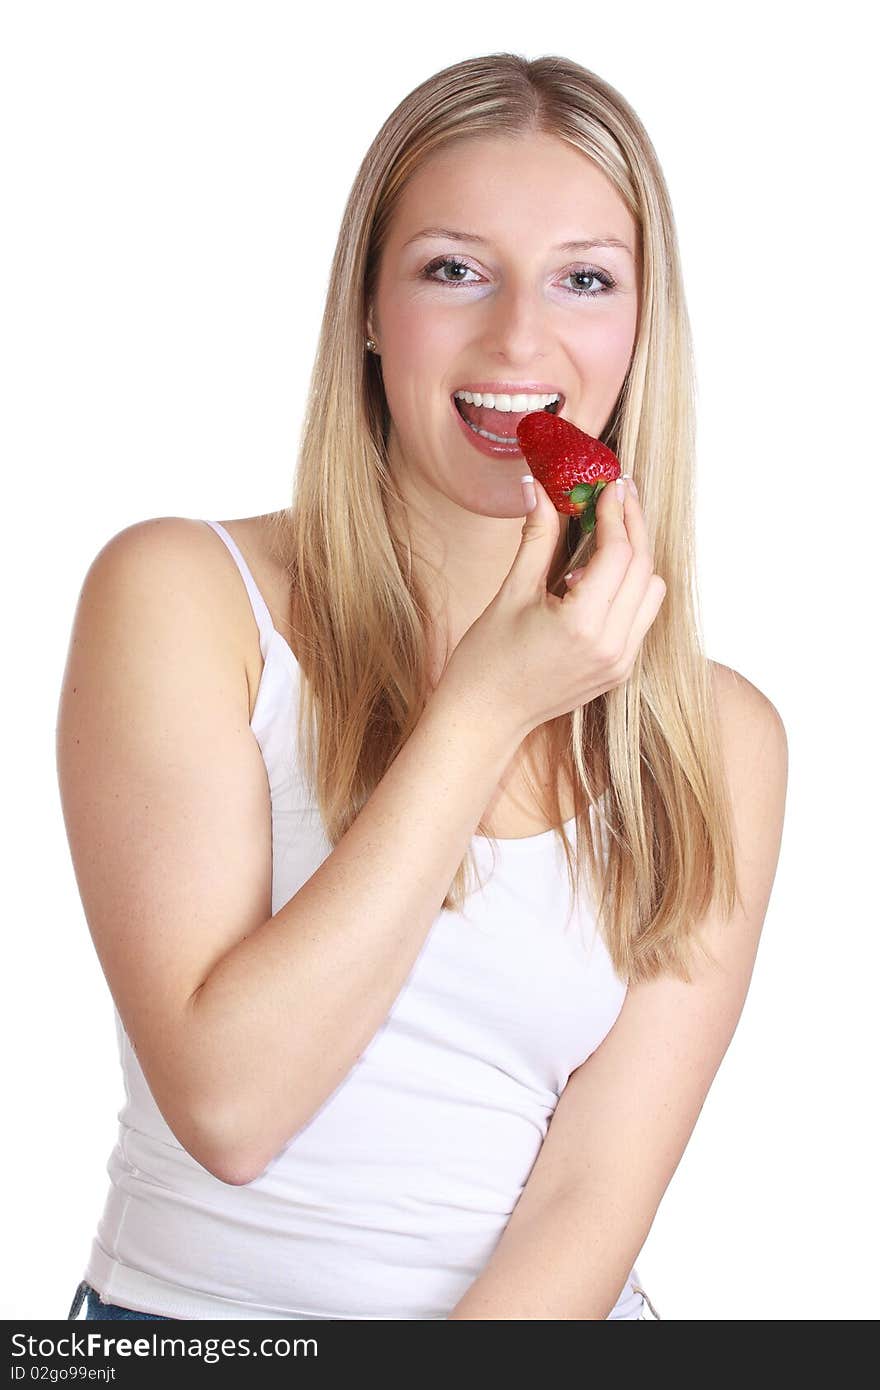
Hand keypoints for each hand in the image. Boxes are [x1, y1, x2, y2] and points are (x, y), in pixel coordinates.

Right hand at [440, 475, 665, 738]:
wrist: (484, 718)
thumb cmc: (486, 660)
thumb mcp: (510, 593)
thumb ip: (536, 538)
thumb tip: (538, 488)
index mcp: (582, 624)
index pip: (618, 554)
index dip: (616, 513)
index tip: (609, 484)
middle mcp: (611, 646)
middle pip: (643, 568)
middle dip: (633, 525)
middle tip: (619, 495)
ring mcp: (619, 662)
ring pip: (651, 592)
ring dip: (636, 559)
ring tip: (603, 540)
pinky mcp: (619, 672)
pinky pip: (641, 618)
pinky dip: (629, 590)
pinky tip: (594, 582)